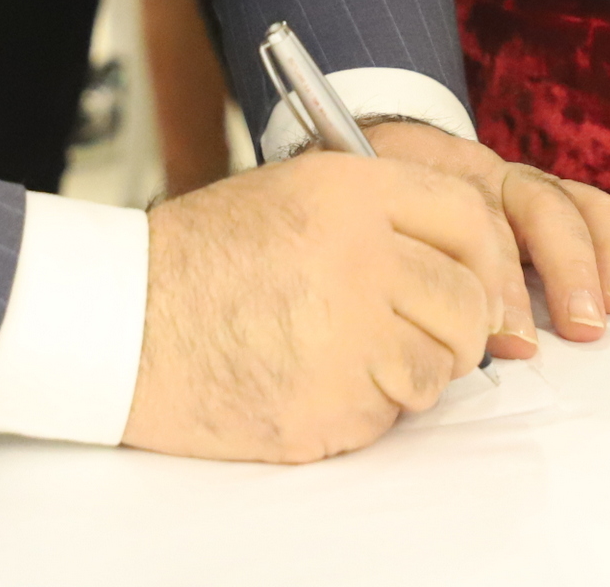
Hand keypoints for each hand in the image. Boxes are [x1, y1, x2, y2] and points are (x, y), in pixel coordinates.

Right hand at [121, 151, 522, 462]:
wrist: (117, 322)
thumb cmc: (200, 260)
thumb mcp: (290, 195)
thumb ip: (380, 216)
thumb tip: (469, 267)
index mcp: (348, 192)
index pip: (470, 218)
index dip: (491, 261)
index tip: (489, 292)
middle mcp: (359, 257)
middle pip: (467, 304)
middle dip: (458, 332)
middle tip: (424, 339)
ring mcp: (346, 336)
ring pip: (435, 369)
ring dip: (405, 375)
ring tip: (345, 357)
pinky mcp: (328, 405)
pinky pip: (385, 418)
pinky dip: (360, 411)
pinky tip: (308, 382)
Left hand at [362, 119, 609, 351]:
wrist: (367, 154)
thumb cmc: (364, 208)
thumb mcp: (360, 222)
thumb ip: (383, 261)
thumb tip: (415, 334)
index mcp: (435, 175)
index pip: (480, 218)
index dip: (502, 281)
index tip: (511, 335)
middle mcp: (481, 175)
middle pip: (531, 206)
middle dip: (561, 269)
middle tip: (574, 328)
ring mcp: (513, 183)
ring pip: (563, 205)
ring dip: (588, 262)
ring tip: (600, 315)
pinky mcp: (541, 196)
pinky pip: (590, 207)